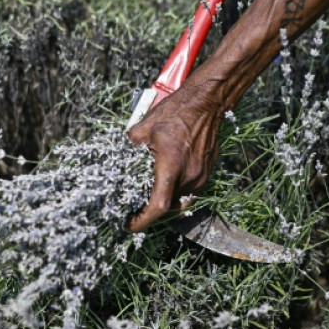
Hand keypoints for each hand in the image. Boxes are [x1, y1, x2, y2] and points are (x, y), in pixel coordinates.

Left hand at [126, 81, 224, 231]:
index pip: (157, 206)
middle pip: (168, 208)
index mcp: (171, 166)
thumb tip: (120, 155)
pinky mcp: (207, 173)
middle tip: (134, 210)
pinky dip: (177, 193)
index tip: (129, 225)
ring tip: (149, 198)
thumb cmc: (177, 112)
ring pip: (180, 202)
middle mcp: (189, 176)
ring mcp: (201, 176)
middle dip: (150, 213)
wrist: (206, 103)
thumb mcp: (144, 126)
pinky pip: (190, 192)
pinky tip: (167, 184)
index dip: (142, 221)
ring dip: (164, 203)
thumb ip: (130, 146)